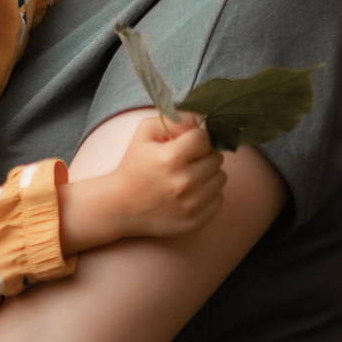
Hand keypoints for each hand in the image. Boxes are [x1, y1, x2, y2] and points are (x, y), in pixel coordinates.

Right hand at [95, 112, 224, 240]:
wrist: (120, 206)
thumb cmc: (134, 165)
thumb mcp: (145, 132)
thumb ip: (174, 119)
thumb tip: (199, 121)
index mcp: (171, 158)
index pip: (204, 138)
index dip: (195, 138)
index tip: (186, 145)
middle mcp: (184, 182)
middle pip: (216, 158)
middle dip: (203, 156)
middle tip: (185, 162)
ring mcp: (191, 205)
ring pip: (220, 178)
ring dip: (208, 175)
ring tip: (188, 177)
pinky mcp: (196, 221)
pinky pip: (219, 199)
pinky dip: (208, 194)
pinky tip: (190, 194)